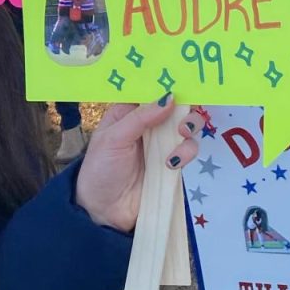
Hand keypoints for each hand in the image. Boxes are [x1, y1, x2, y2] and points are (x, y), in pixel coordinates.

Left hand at [75, 96, 199, 231]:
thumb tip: (169, 97)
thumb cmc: (100, 169)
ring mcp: (161, 145)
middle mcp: (147, 125)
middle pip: (175, 107)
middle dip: (184, 107)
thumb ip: (140, 118)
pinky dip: (186, 152)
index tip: (181, 78)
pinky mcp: (172, 164)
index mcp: (127, 114)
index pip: (150, 92)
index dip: (165, 84)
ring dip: (189, 127)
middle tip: (182, 115)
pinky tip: (171, 163)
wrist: (104, 211)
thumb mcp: (113, 139)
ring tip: (180, 135)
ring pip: (186, 127)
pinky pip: (188, 150)